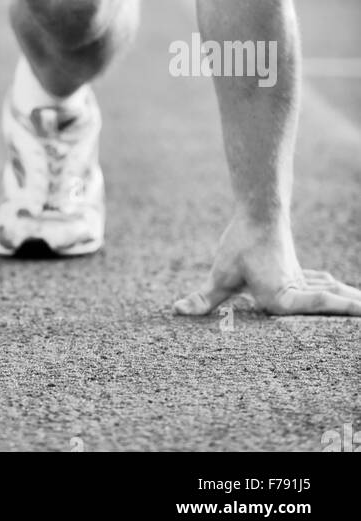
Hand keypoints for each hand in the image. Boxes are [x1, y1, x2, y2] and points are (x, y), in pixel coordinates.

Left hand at [174, 213, 360, 316]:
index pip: (316, 306)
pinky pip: (319, 283)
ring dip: (344, 300)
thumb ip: (204, 298)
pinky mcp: (295, 270)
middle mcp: (294, 291)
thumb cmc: (240, 243)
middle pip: (327, 304)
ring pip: (327, 293)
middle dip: (348, 309)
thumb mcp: (221, 274)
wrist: (259, 209)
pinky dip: (332, 290)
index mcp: (280, 298)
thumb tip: (177, 310)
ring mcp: (298, 279)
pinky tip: (338, 288)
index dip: (342, 308)